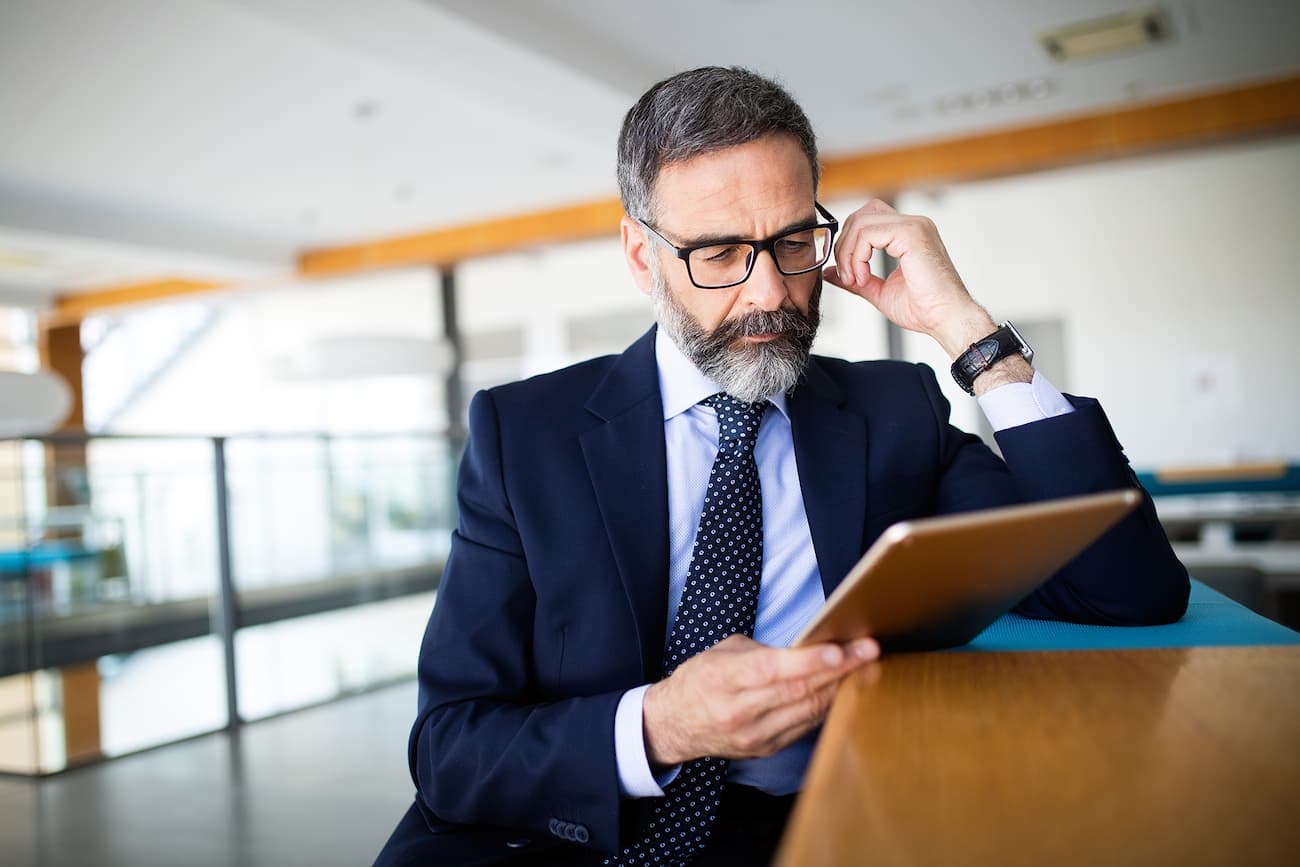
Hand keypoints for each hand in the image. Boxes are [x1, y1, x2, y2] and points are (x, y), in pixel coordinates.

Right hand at [642, 634, 879, 766]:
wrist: (675, 724)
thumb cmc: (700, 679)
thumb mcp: (722, 653)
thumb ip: (763, 652)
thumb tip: (806, 650)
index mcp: (724, 678)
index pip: (773, 670)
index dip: (810, 661)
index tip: (840, 650)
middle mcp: (740, 710)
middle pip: (799, 690)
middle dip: (840, 669)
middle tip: (869, 651)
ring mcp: (755, 734)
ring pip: (808, 709)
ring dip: (840, 686)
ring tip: (866, 666)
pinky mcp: (766, 749)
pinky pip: (805, 725)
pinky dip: (825, 704)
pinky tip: (842, 688)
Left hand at [823, 199, 995, 358]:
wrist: (946, 319)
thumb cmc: (923, 308)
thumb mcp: (878, 291)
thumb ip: (855, 278)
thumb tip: (830, 272)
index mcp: (907, 234)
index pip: (866, 220)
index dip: (848, 244)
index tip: (848, 275)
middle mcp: (912, 224)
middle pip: (860, 215)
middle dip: (844, 246)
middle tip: (848, 276)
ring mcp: (914, 225)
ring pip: (861, 222)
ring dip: (849, 254)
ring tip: (857, 279)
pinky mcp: (912, 233)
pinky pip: (868, 233)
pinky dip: (858, 256)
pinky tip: (865, 277)